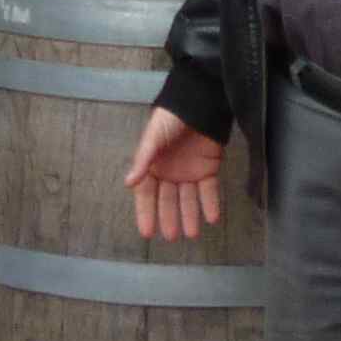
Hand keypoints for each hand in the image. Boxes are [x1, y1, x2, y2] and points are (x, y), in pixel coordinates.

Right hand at [125, 108, 228, 241]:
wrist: (199, 103)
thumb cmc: (170, 118)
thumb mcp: (152, 138)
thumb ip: (143, 160)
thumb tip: (128, 183)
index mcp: (152, 165)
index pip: (146, 194)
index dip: (146, 213)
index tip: (147, 233)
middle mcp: (170, 172)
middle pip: (168, 200)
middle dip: (169, 218)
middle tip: (172, 237)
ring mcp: (189, 171)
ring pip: (189, 199)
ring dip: (190, 216)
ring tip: (192, 235)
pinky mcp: (209, 168)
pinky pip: (209, 190)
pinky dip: (211, 203)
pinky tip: (212, 218)